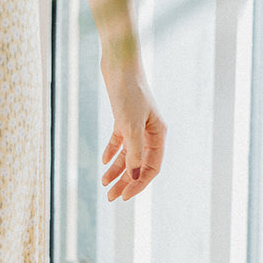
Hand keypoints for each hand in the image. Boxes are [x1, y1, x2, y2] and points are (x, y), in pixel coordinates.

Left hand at [100, 58, 165, 201]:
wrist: (120, 65)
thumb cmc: (130, 93)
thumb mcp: (131, 126)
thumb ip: (134, 153)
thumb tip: (134, 177)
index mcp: (158, 134)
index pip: (152, 168)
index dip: (138, 184)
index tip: (124, 197)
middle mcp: (150, 132)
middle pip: (139, 165)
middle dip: (125, 182)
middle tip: (111, 198)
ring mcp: (136, 126)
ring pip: (128, 155)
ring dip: (117, 170)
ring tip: (104, 184)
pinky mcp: (123, 118)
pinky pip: (119, 141)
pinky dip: (112, 152)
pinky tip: (103, 162)